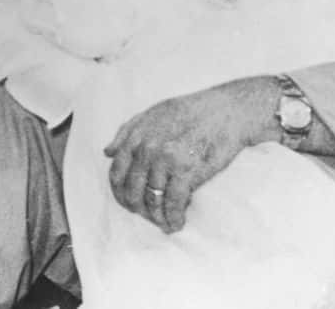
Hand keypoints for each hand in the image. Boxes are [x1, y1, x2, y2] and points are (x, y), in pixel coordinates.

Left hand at [104, 77, 280, 232]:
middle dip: (138, 208)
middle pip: (132, 190)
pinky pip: (174, 202)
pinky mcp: (186, 170)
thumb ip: (127, 131)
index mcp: (136, 135)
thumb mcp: (153, 113)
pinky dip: (173, 218)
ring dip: (157, 217)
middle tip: (148, 217)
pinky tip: (176, 223)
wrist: (227, 111)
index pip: (117, 173)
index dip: (120, 193)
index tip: (129, 203)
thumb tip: (107, 151)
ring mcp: (165, 159)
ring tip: (163, 224)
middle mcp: (146, 148)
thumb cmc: (192, 111)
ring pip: (152, 199)